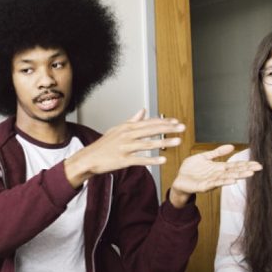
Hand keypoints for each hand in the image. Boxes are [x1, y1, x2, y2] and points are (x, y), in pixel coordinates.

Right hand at [64, 109, 185, 187]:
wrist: (89, 158)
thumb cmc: (104, 145)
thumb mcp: (117, 129)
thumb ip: (132, 120)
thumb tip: (143, 110)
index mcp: (127, 127)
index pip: (148, 122)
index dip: (163, 122)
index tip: (176, 122)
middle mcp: (127, 135)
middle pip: (151, 130)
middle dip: (168, 129)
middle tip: (182, 128)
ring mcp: (125, 147)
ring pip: (148, 143)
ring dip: (164, 142)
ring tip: (177, 142)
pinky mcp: (123, 160)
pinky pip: (140, 159)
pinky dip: (152, 159)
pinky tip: (163, 160)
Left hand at [168, 144, 261, 206]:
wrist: (179, 180)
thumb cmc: (191, 169)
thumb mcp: (204, 157)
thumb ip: (217, 152)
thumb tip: (232, 146)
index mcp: (218, 167)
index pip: (234, 165)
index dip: (245, 164)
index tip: (257, 163)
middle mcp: (217, 175)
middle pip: (234, 171)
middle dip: (246, 170)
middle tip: (258, 168)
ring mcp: (211, 181)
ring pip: (227, 178)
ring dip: (238, 176)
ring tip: (249, 174)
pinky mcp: (204, 186)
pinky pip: (215, 183)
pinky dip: (224, 181)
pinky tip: (233, 180)